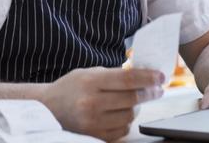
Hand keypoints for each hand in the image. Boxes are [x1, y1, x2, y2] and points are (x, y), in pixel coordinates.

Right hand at [40, 67, 164, 141]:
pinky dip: (126, 121)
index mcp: (90, 82)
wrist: (48, 108)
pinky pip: (122, 130)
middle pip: (132, 99)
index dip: (147, 78)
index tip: (161, 77)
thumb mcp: (88, 73)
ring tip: (134, 101)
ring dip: (137, 108)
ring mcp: (93, 122)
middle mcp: (91, 103)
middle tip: (157, 89)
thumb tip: (142, 76)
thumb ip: (113, 75)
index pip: (127, 80)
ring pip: (129, 116)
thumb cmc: (70, 87)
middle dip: (149, 93)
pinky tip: (121, 113)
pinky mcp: (94, 135)